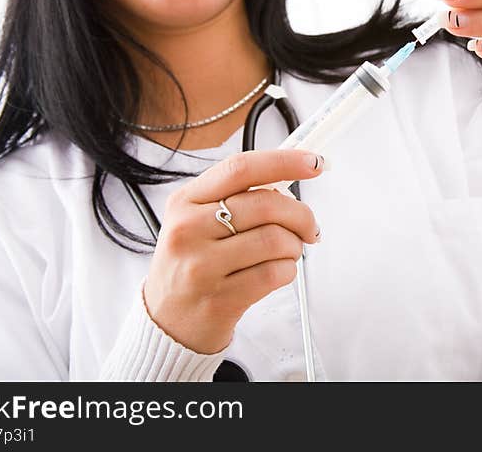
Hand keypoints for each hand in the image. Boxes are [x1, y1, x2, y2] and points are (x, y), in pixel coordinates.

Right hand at [143, 149, 324, 353]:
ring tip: (288, 252)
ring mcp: (202, 266)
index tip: (313, 162)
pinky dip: (288, 270)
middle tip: (308, 226)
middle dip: (301, 214)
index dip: (284, 161)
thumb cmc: (191, 264)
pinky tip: (278, 271)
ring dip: (295, 246)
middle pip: (266, 204)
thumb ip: (236, 196)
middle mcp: (188, 230)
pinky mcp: (220, 299)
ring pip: (276, 239)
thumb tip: (288, 175)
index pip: (240, 169)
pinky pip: (274, 273)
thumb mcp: (197, 220)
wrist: (168, 321)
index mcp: (185, 201)